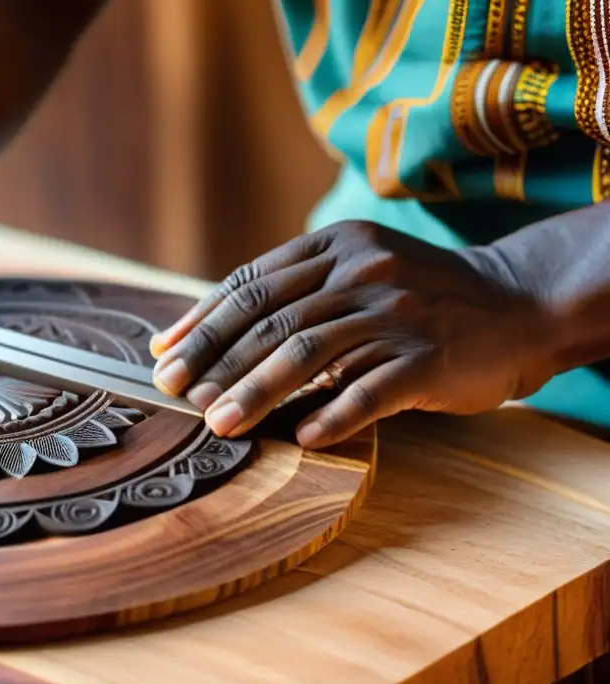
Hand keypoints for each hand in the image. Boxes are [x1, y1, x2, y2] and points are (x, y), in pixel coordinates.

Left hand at [149, 221, 559, 447]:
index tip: (165, 355)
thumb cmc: (418, 295)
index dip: (203, 321)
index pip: (251, 283)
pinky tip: (302, 438)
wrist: (517, 303)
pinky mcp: (429, 356)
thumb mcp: (357, 269)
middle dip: (214, 360)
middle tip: (176, 395)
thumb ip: (295, 290)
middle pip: (269, 319)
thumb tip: (210, 331)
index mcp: (335, 245)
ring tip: (219, 424)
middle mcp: (361, 270)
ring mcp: (396, 311)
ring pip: (308, 353)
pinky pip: (371, 390)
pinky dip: (332, 414)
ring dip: (255, 391)